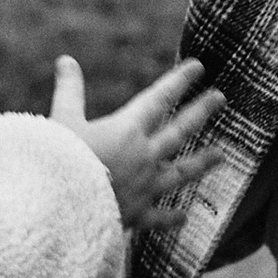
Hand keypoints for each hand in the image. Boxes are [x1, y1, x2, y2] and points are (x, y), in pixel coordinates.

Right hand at [50, 52, 222, 229]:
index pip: (159, 98)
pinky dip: (171, 217)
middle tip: (220, 98)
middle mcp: (144, 156)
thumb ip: (69, 90)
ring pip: (181, 172)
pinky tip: (184, 217)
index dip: (180, 80)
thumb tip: (66, 60)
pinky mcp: (136, 214)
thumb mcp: (61, 120)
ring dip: (201, 162)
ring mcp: (144, 186)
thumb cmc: (57, 161)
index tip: (198, 67)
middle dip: (201, 111)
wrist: (56, 207)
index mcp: (127, 129)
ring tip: (220, 154)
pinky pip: (159, 217)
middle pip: (180, 130)